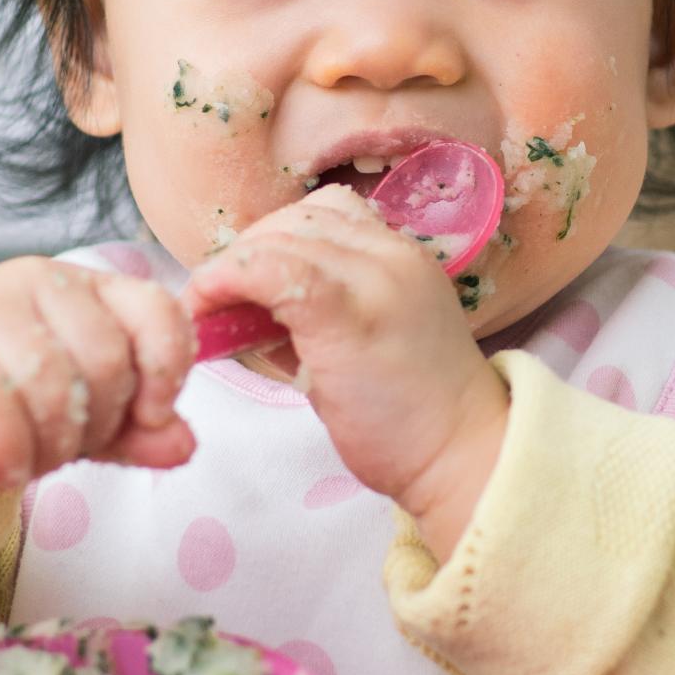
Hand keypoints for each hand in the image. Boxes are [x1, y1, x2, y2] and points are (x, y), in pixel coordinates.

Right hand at [0, 258, 195, 567]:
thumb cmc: (7, 408)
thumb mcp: (87, 422)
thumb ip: (140, 431)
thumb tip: (182, 443)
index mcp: (84, 286)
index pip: (158, 311)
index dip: (167, 372)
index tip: (151, 416)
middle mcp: (35, 279)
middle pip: (107, 362)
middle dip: (94, 427)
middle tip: (60, 448)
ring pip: (52, 388)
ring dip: (47, 448)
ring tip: (25, 459)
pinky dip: (5, 455)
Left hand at [184, 187, 508, 560]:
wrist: (464, 458)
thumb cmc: (412, 418)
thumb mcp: (364, 346)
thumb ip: (313, 316)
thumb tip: (243, 310)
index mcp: (400, 259)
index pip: (323, 216)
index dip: (273, 242)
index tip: (246, 287)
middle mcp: (391, 256)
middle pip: (297, 219)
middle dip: (248, 252)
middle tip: (220, 302)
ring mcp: (373, 279)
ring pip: (280, 238)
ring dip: (233, 268)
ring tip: (215, 313)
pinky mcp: (345, 314)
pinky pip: (270, 270)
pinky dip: (228, 280)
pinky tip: (210, 308)